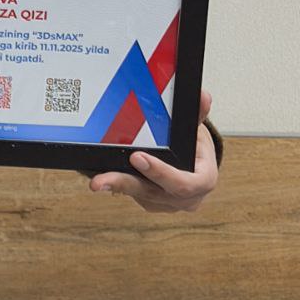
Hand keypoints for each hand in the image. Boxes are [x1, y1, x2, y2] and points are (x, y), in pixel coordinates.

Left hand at [88, 89, 217, 211]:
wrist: (197, 164)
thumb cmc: (196, 145)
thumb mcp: (197, 129)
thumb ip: (197, 114)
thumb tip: (203, 95)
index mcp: (202, 180)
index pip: (183, 183)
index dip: (160, 173)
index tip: (136, 157)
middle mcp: (186, 199)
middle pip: (154, 194)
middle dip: (125, 184)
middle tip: (100, 181)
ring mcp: (168, 204)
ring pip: (140, 196)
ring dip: (117, 187)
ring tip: (96, 181)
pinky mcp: (152, 203)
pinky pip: (134, 195)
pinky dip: (118, 185)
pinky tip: (103, 177)